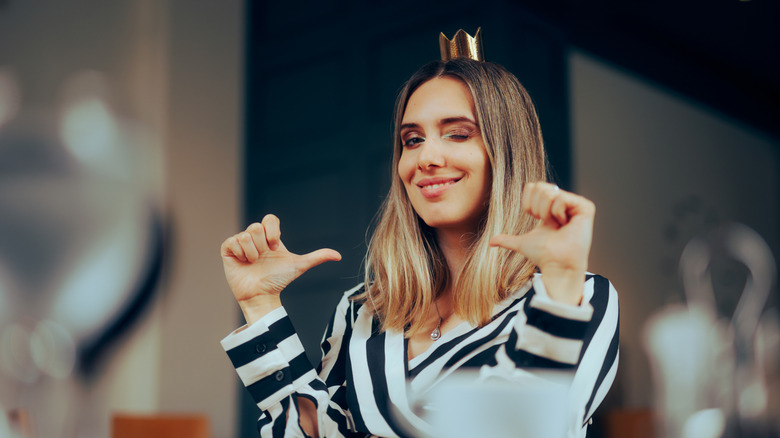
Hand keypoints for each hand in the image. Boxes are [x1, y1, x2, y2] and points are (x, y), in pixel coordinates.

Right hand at [221, 214, 340, 323]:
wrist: (262, 295)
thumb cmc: (279, 280)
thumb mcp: (299, 266)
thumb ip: (317, 257)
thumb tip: (339, 255)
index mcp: (270, 237)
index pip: (270, 219)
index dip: (273, 232)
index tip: (276, 248)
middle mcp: (255, 238)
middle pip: (257, 226)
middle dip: (263, 246)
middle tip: (264, 258)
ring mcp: (241, 243)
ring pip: (245, 234)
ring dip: (252, 252)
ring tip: (254, 262)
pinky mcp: (228, 250)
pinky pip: (232, 241)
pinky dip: (240, 253)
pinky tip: (244, 262)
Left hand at [489, 182, 594, 304]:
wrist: (556, 264)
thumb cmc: (543, 255)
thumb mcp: (523, 243)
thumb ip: (508, 240)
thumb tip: (490, 242)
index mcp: (551, 206)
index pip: (533, 186)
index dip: (528, 204)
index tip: (537, 220)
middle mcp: (564, 202)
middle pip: (540, 186)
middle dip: (537, 208)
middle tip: (548, 224)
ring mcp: (576, 204)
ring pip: (550, 191)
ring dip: (546, 212)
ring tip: (556, 225)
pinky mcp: (586, 207)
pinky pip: (561, 198)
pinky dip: (557, 213)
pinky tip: (565, 224)